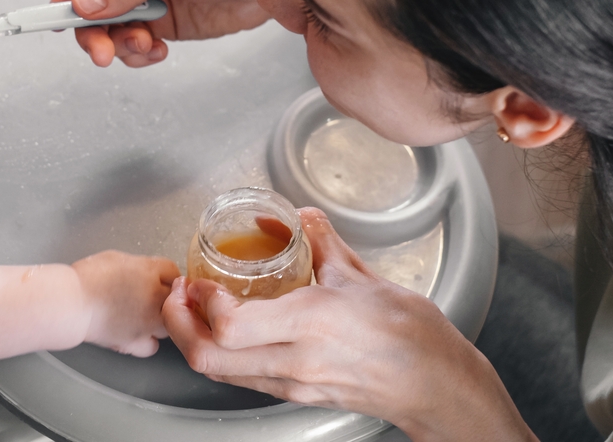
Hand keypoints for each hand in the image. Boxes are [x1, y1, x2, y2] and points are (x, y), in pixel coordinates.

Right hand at [51, 0, 282, 66]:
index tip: (67, 14)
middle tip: (102, 52)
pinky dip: (137, 52)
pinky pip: (130, 42)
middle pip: (85, 0)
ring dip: (118, 43)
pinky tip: (158, 51)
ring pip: (105, 26)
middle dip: (91, 28)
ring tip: (145, 47)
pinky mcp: (157, 21)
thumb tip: (85, 2)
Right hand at [73, 250, 180, 356]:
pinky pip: (152, 346)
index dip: (165, 273)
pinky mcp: (135, 342)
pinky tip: (136, 334)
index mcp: (150, 271)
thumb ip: (140, 266)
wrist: (72, 302)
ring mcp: (148, 323)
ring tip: (144, 315)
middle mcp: (155, 297)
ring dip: (161, 319)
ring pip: (170, 324)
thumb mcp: (117, 258)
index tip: (158, 277)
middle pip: (178, 299)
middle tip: (152, 296)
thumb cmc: (89, 277)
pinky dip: (146, 341)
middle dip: (168, 297)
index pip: (173, 270)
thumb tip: (147, 273)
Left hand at [163, 209, 536, 441]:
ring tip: (194, 309)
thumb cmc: (410, 335)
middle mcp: (296, 360)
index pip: (232, 327)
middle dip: (180, 327)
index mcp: (312, 323)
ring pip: (222, 374)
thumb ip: (323, 243)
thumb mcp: (362, 277)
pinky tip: (227, 331)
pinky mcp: (296, 394)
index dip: (203, 303)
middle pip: (211, 359)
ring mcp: (293, 383)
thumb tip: (301, 218)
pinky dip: (223, 355)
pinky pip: (244, 378)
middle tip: (178, 295)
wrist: (434, 384)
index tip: (197, 279)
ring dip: (196, 342)